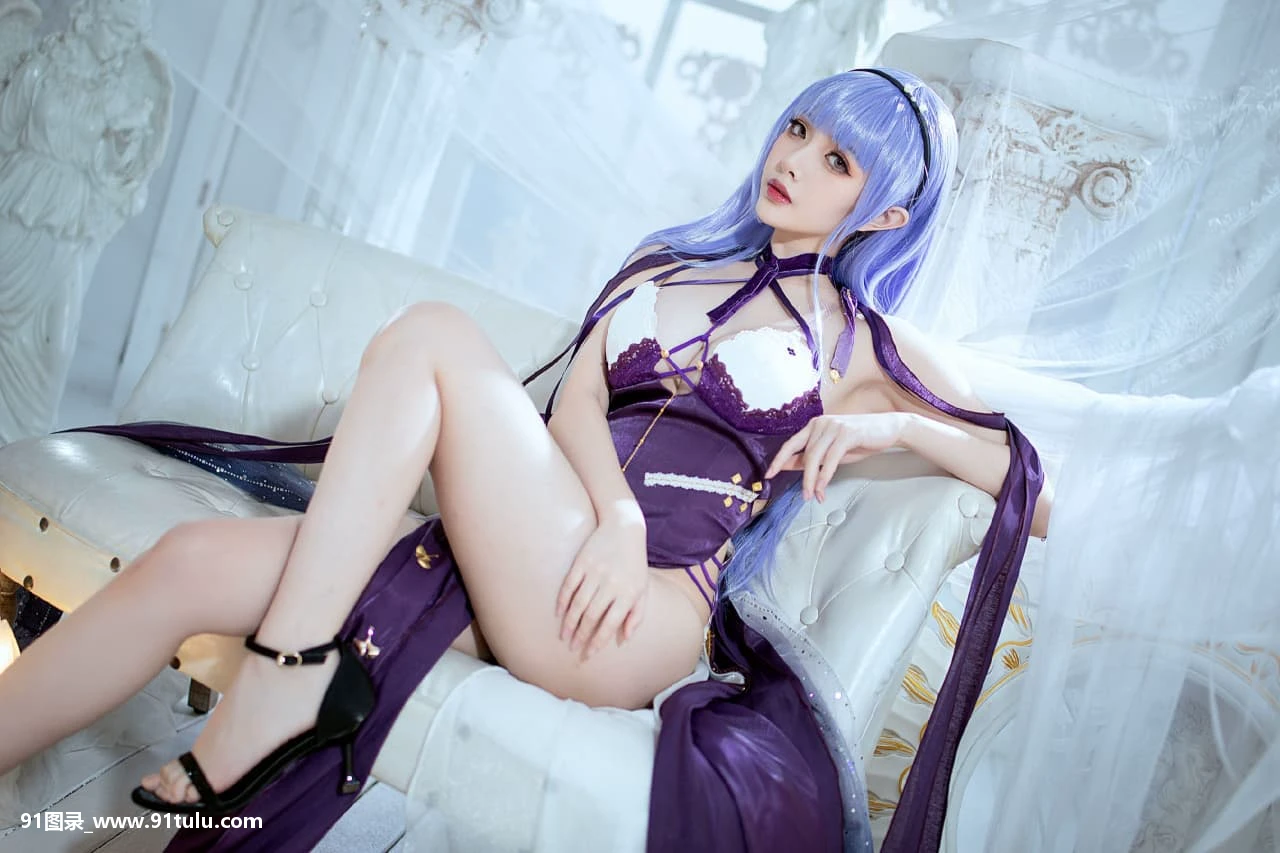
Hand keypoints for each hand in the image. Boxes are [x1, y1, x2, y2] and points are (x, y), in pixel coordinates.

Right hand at [555, 513, 649, 660]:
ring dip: (569, 622)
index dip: (598, 641)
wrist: (624, 527)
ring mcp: (595, 572)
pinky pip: (569, 586)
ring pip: (578, 603)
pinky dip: (562, 601)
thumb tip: (624, 638)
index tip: (588, 654)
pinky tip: (559, 613)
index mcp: (628, 592)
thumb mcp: (642, 588)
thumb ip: (636, 614)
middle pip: (592, 615)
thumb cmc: (634, 563)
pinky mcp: (582, 562)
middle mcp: (611, 583)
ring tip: (564, 636)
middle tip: (573, 648)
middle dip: (581, 635)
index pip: (610, 623)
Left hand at [764, 413, 909, 500]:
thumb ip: (812, 457)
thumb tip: (788, 466)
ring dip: (813, 480)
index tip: (769, 475)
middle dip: (803, 478)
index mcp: (814, 425)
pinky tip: (823, 487)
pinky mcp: (847, 433)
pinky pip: (830, 458)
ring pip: (815, 457)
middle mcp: (821, 423)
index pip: (790, 443)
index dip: (779, 460)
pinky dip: (825, 475)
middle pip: (804, 454)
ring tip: (813, 496)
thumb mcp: (832, 451)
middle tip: (804, 495)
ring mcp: (833, 426)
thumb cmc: (860, 440)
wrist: (889, 429)